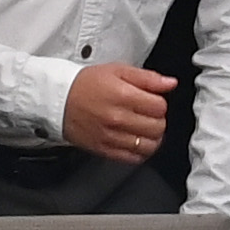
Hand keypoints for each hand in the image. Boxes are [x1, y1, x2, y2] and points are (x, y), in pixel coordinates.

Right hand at [61, 62, 178, 161]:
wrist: (59, 99)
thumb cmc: (86, 84)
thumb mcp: (118, 70)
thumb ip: (147, 78)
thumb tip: (170, 83)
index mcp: (123, 96)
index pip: (160, 107)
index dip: (159, 103)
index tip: (152, 101)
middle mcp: (118, 118)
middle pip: (157, 127)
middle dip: (157, 120)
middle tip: (148, 114)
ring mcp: (111, 137)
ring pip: (148, 145)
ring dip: (152, 137)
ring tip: (144, 128)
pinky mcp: (104, 150)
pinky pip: (133, 158)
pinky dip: (140, 152)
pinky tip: (136, 141)